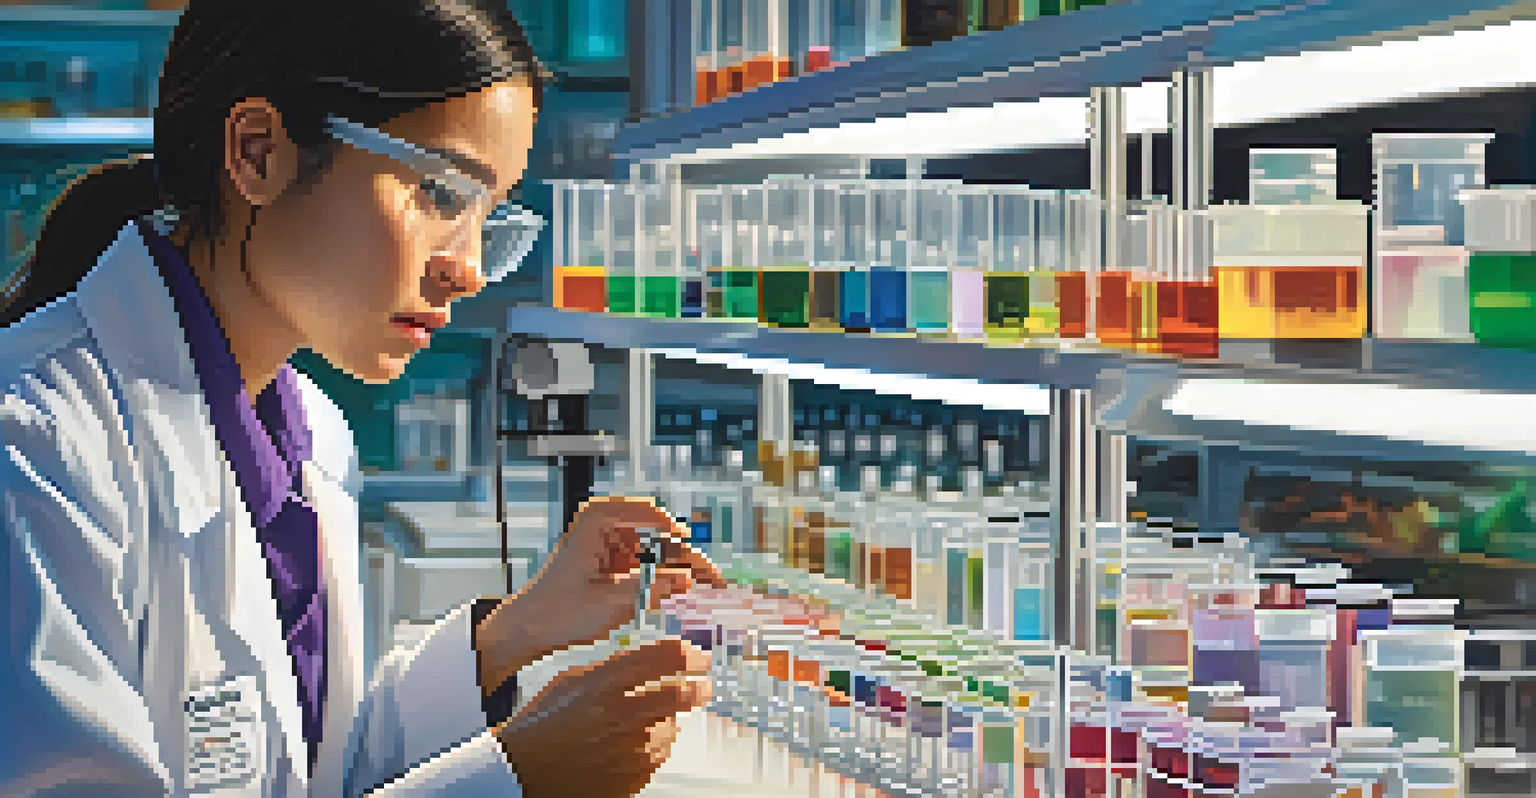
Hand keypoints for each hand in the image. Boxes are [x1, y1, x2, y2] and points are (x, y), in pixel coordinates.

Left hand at [477, 496, 727, 690]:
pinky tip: (682, 594)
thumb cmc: (558, 613)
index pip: (654, 517)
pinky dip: (664, 577)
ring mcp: (609, 541)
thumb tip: (689, 579)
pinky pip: (647, 562)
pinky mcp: (612, 561)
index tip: (703, 566)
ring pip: (656, 549)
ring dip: (679, 568)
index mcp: (599, 519)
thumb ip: (653, 589)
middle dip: (686, 558)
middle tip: (714, 581)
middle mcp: (605, 522)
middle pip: (659, 534)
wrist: (526, 630)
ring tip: (706, 589)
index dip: (683, 542)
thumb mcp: (612, 604)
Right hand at [496, 638, 709, 797]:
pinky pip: (658, 755)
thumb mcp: (570, 681)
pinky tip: (628, 745)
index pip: (662, 658)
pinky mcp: (634, 775)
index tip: (698, 656)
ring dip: (666, 722)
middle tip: (704, 686)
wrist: (523, 772)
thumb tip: (647, 659)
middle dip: (699, 688)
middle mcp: (622, 714)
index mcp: (605, 683)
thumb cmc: (542, 725)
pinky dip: (652, 747)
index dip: (688, 655)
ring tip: (638, 724)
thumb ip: (610, 667)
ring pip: (672, 727)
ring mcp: (631, 748)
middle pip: (681, 694)